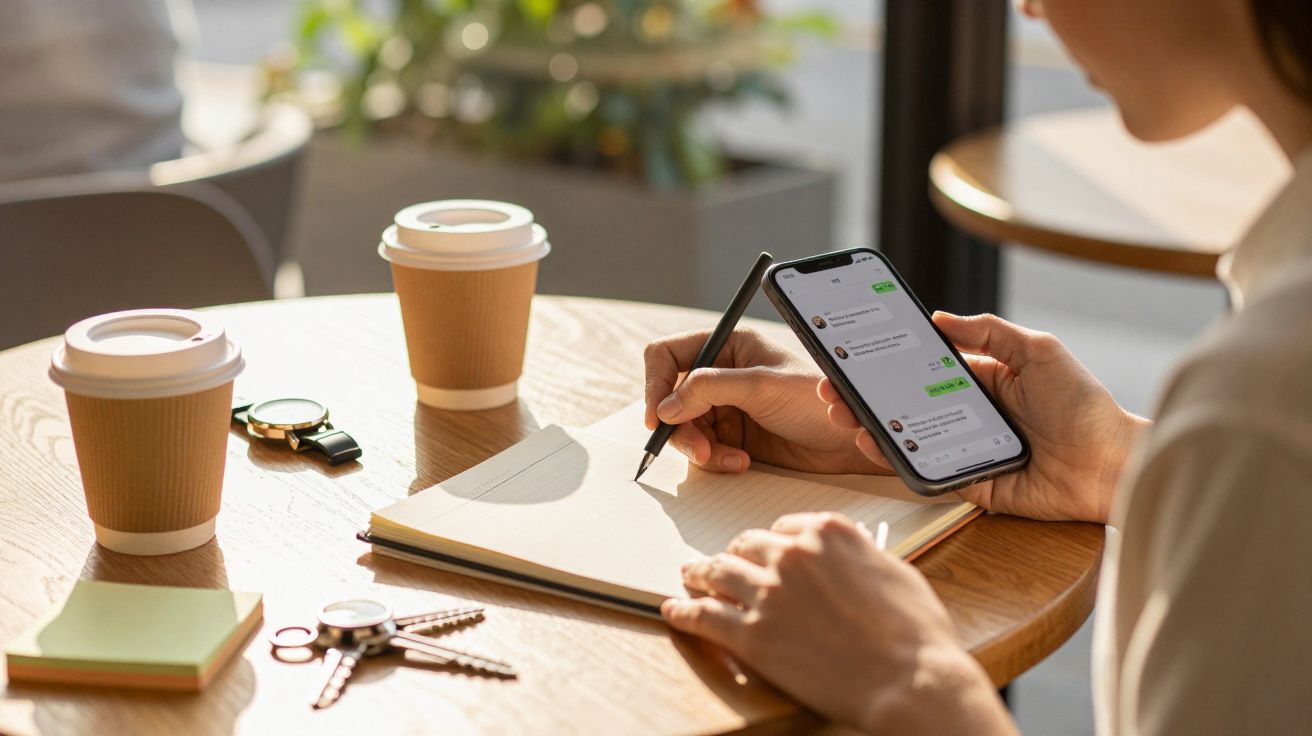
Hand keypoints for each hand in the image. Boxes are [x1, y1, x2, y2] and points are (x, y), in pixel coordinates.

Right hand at [643, 328, 888, 473]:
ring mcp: (726, 405)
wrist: (848, 440)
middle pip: (671, 399)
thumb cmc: (815, 400)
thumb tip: (665, 408)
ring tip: (727, 459)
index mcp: (727, 345)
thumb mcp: (760, 387)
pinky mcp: (734, 434)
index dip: (656, 384)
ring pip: (685, 428)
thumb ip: (707, 390)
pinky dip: (715, 459)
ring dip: (700, 448)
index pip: (668, 356)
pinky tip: (740, 462)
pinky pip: (704, 448)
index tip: (657, 417)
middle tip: (699, 451)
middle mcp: (721, 373)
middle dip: (681, 428)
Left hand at [664, 512, 1015, 733]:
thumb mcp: (895, 570)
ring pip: (719, 573)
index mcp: (828, 532)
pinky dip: (684, 611)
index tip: (766, 550)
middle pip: (747, 545)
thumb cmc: (916, 632)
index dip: (773, 541)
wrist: (910, 680)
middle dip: (736, 555)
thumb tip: (848, 557)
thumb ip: (859, 554)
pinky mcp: (751, 635)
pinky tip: (674, 609)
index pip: (785, 526)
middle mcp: (792, 554)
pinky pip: (704, 616)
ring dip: (701, 574)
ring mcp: (768, 593)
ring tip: (690, 577)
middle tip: (724, 564)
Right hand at [823, 312, 1147, 522]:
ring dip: (871, 425)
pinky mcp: (970, 483)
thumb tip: (940, 317)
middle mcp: (969, 415)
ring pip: (907, 437)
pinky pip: (925, 470)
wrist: (1111, 464)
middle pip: (905, 403)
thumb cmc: (1085, 404)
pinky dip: (897, 459)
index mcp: (983, 381)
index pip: (923, 368)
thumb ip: (989, 332)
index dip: (889, 361)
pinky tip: (875, 442)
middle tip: (834, 387)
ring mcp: (965, 450)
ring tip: (844, 414)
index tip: (857, 352)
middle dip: (865, 395)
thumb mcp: (1038, 350)